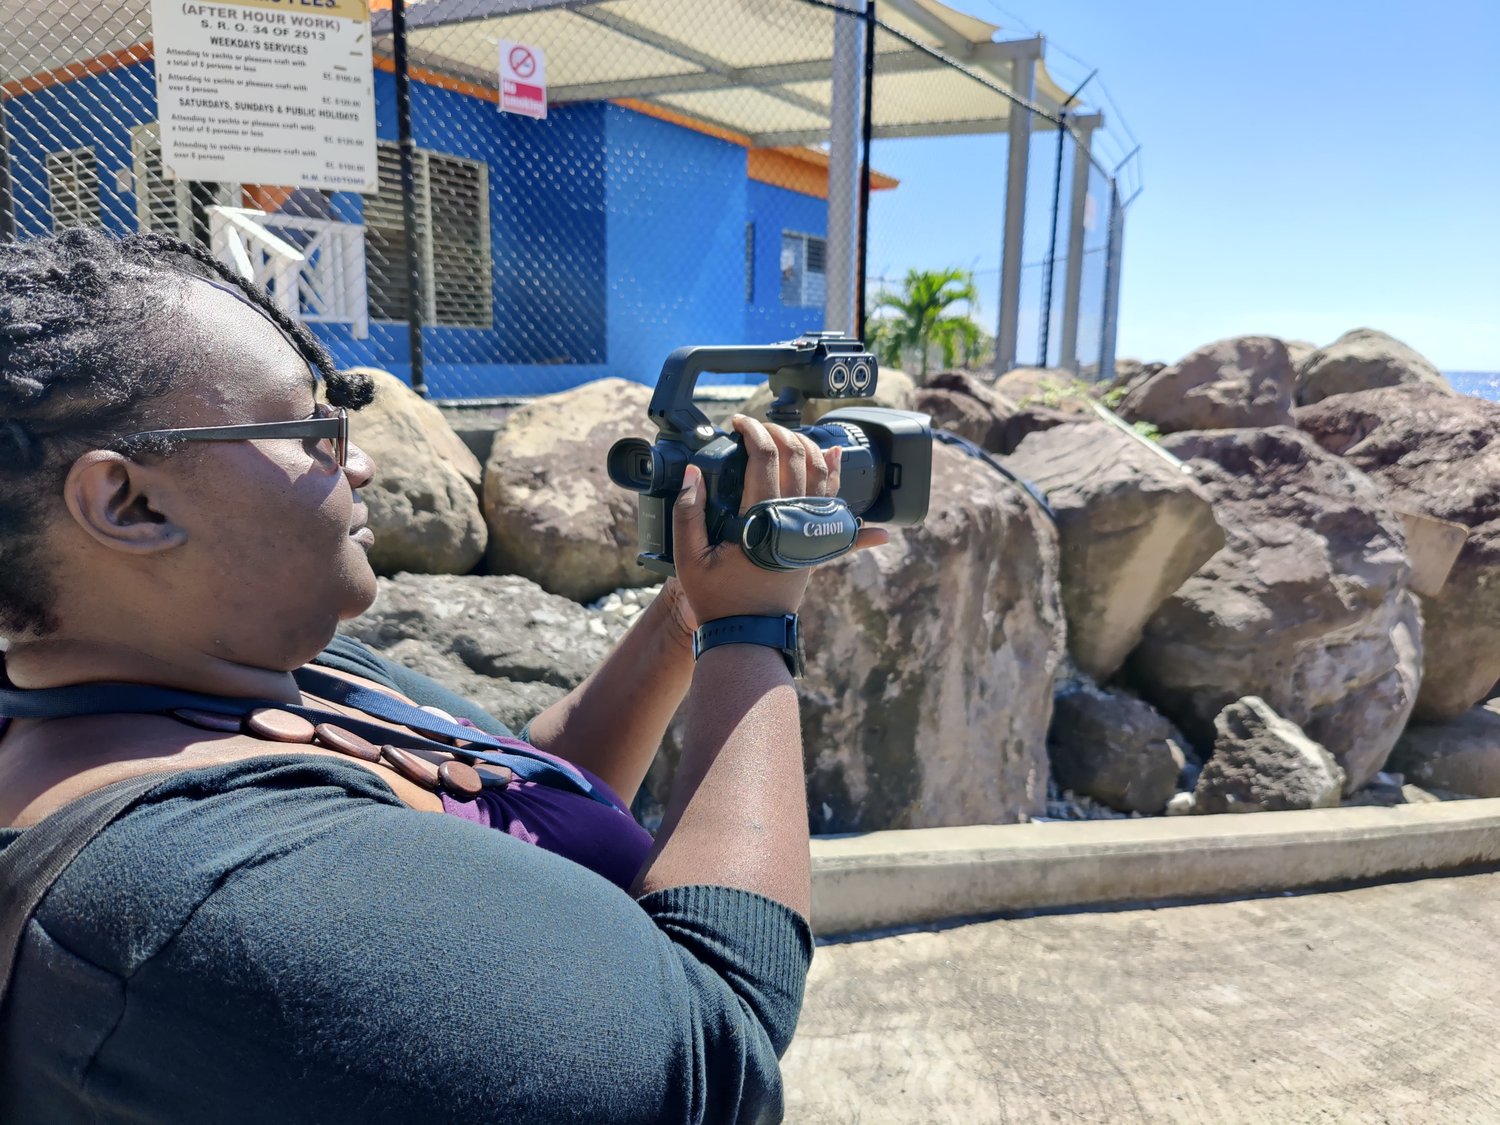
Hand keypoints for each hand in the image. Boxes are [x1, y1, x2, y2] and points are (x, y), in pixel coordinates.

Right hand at [670, 415, 887, 626]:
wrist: (748, 634)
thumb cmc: (717, 598)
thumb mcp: (688, 557)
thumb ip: (687, 512)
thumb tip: (693, 472)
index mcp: (760, 519)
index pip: (765, 458)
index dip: (753, 431)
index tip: (739, 423)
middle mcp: (791, 520)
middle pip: (796, 457)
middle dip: (778, 432)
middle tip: (758, 427)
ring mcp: (808, 532)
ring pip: (821, 473)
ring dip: (807, 445)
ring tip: (788, 433)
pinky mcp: (815, 543)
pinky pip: (834, 502)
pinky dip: (837, 475)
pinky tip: (836, 454)